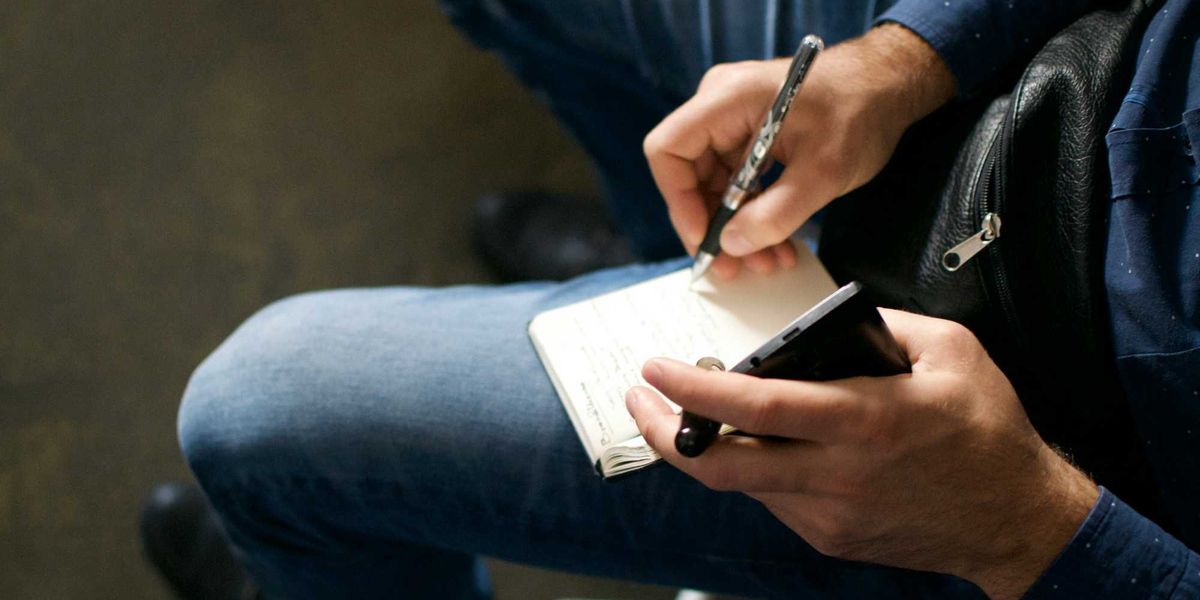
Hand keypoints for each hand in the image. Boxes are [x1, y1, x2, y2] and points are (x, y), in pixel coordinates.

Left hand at [626, 310, 1098, 598]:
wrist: (1017, 520)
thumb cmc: (987, 430)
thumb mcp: (953, 351)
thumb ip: (886, 325)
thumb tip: (829, 323)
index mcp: (864, 421)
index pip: (754, 407)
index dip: (693, 390)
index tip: (654, 369)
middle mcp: (837, 475)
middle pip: (721, 466)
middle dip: (664, 433)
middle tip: (639, 400)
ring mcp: (829, 515)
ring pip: (742, 483)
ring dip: (710, 447)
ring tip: (695, 413)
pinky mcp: (829, 537)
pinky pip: (772, 499)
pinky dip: (754, 467)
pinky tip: (759, 442)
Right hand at [643, 24, 954, 278]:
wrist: (891, 87)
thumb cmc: (860, 113)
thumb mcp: (821, 172)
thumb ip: (774, 214)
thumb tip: (732, 246)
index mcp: (726, 100)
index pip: (668, 150)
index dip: (678, 199)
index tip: (705, 238)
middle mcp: (720, 106)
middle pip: (689, 174)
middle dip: (713, 226)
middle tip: (734, 267)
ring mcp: (734, 122)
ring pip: (715, 185)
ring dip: (737, 228)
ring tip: (766, 262)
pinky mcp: (751, 136)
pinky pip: (738, 182)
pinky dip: (754, 214)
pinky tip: (777, 244)